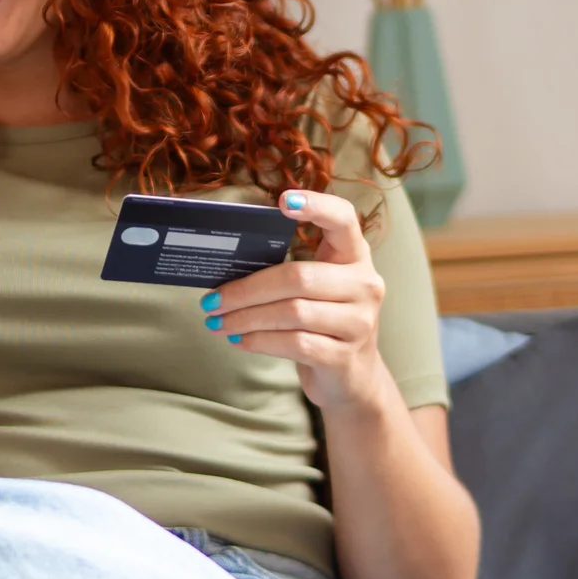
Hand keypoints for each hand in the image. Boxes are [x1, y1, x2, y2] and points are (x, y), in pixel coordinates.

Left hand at [202, 189, 389, 414]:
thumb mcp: (317, 290)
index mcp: (355, 257)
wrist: (352, 379)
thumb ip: (289, 271)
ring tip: (217, 321)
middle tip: (212, 299)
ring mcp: (359, 322)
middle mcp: (364, 285)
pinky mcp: (344, 356)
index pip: (344, 220)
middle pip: (298, 277)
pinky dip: (259, 341)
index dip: (317, 206)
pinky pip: (294, 343)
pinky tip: (240, 340)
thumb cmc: (323, 323)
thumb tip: (227, 267)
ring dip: (246, 317)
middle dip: (247, 288)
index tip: (284, 199)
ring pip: (292, 312)